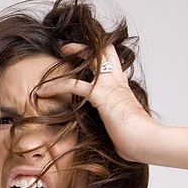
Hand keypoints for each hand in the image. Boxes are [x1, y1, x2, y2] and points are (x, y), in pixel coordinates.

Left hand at [36, 43, 161, 162]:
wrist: (145, 141)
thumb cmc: (135, 139)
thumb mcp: (121, 125)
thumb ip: (113, 120)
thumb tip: (109, 131)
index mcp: (123, 88)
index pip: (112, 64)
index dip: (99, 56)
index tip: (85, 58)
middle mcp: (118, 82)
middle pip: (105, 51)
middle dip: (86, 46)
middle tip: (68, 49)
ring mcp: (110, 85)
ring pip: (92, 57)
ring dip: (73, 53)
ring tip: (55, 57)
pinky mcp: (100, 95)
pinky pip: (73, 85)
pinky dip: (55, 86)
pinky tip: (42, 91)